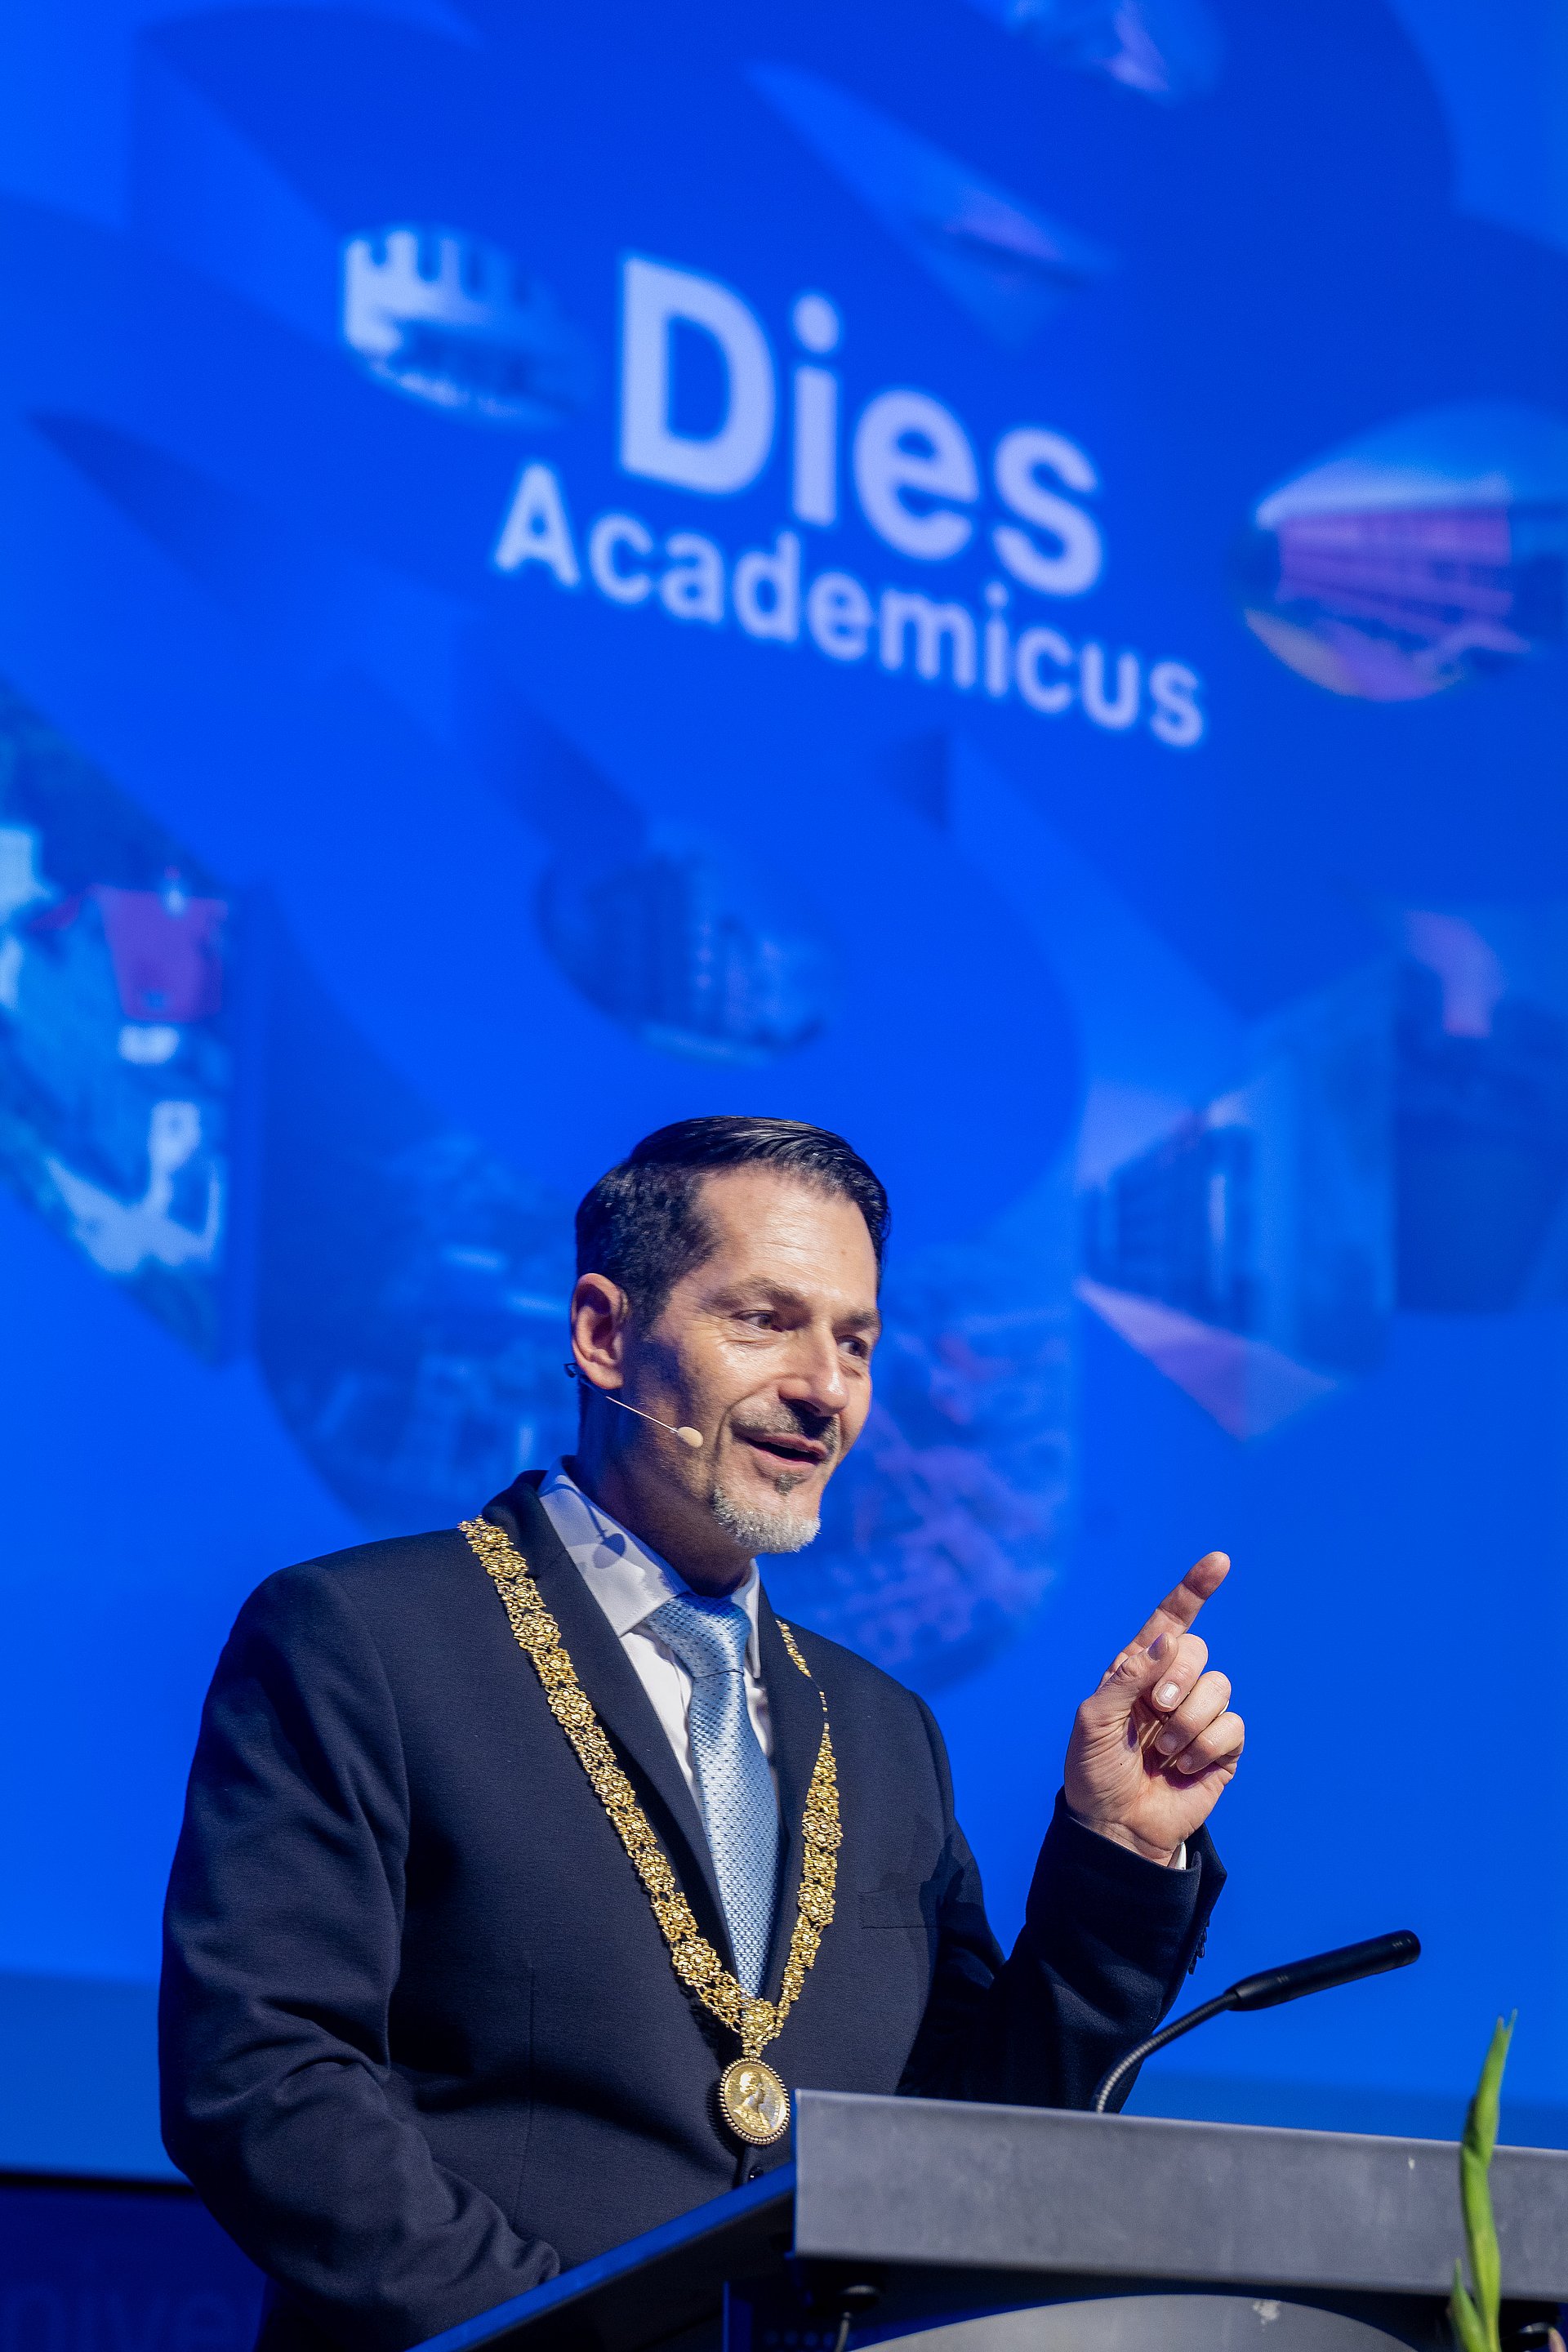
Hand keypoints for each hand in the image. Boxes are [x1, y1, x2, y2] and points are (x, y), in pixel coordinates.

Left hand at [1063, 1552, 1242, 1866]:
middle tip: (1154, 1713)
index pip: (1170, 1621)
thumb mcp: (1092, 1721)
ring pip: (1218, 1688)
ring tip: (1163, 1750)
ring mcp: (1199, 1715)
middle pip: (1198, 1651)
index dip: (1194, 1590)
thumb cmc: (1094, 1771)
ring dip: (1188, 1722)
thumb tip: (1165, 1642)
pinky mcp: (1222, 1748)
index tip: (1219, 1562)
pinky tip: (1183, 1766)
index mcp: (1137, 1670)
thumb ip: (1125, 1678)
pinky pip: (1233, 1725)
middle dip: (1177, 1680)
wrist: (1115, 1826)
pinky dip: (1205, 1746)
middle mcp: (1171, 1686)